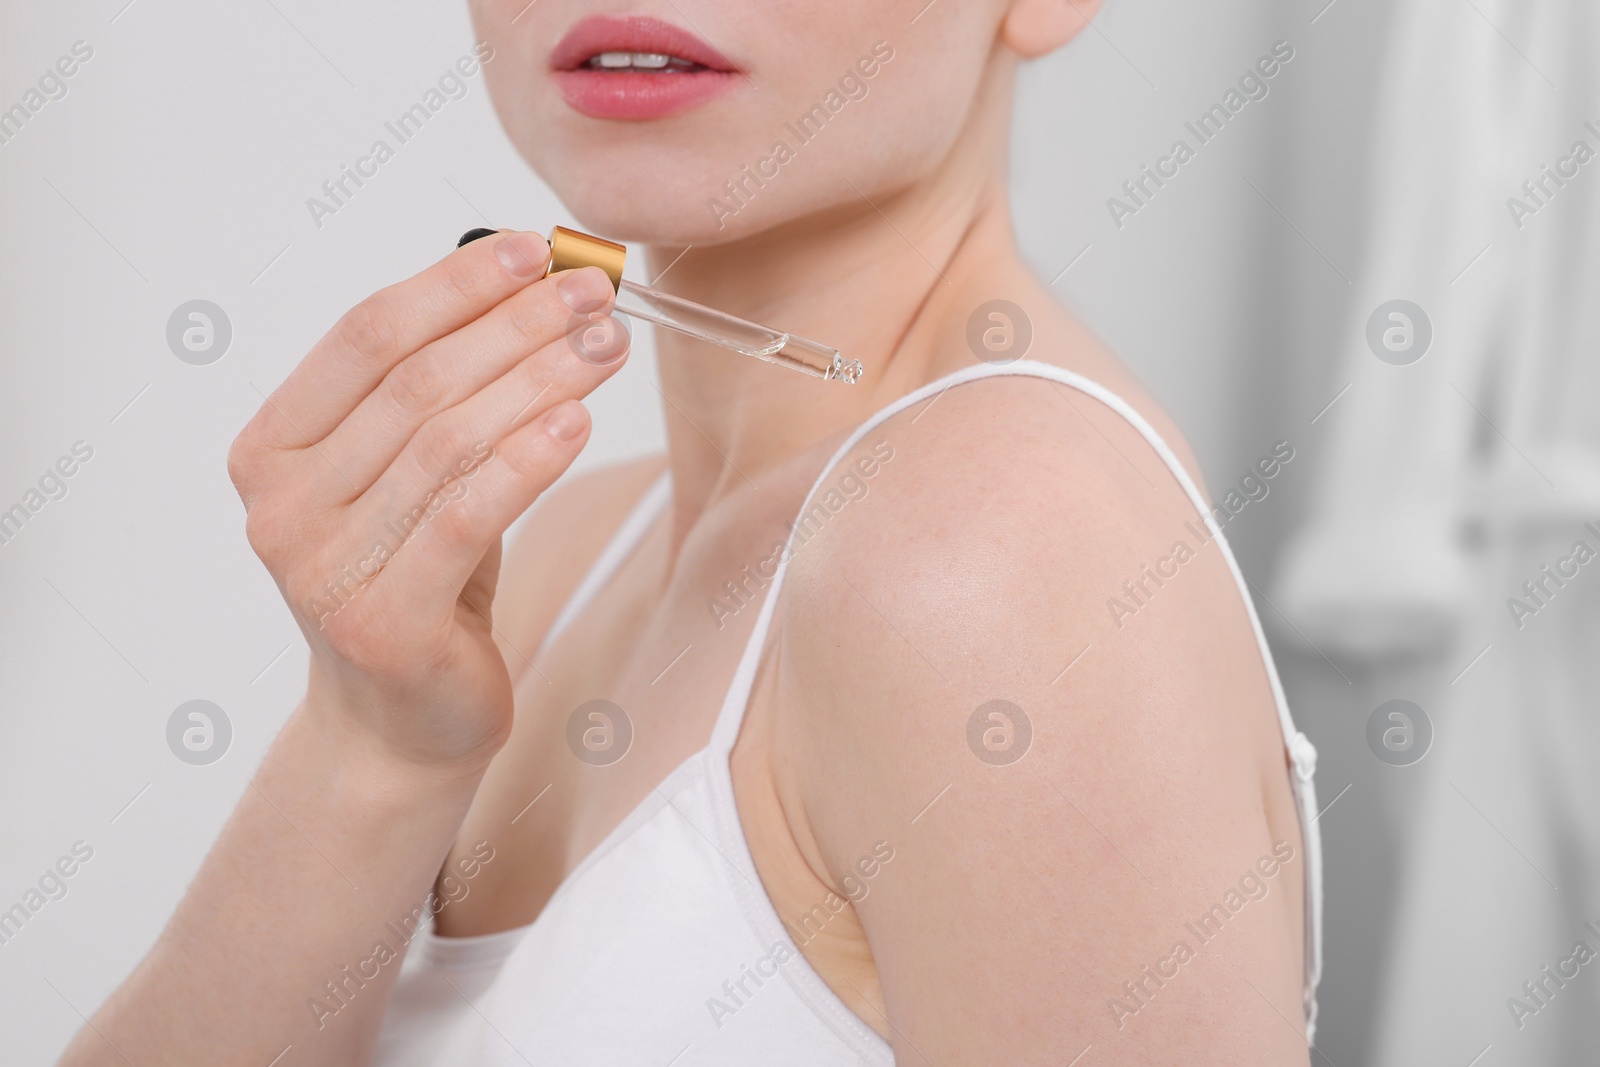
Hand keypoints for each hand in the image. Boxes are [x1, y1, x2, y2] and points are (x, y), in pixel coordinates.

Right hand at [227, 231, 628, 770]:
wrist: (401, 720)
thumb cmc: (417, 578)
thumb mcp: (411, 475)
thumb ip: (437, 389)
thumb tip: (526, 276)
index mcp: (270, 448)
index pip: (364, 335)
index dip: (454, 284)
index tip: (536, 249)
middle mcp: (279, 505)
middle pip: (414, 382)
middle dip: (516, 325)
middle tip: (595, 294)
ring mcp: (322, 568)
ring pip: (447, 440)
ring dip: (538, 379)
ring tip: (605, 345)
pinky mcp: (382, 621)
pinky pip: (468, 514)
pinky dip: (529, 458)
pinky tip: (579, 419)